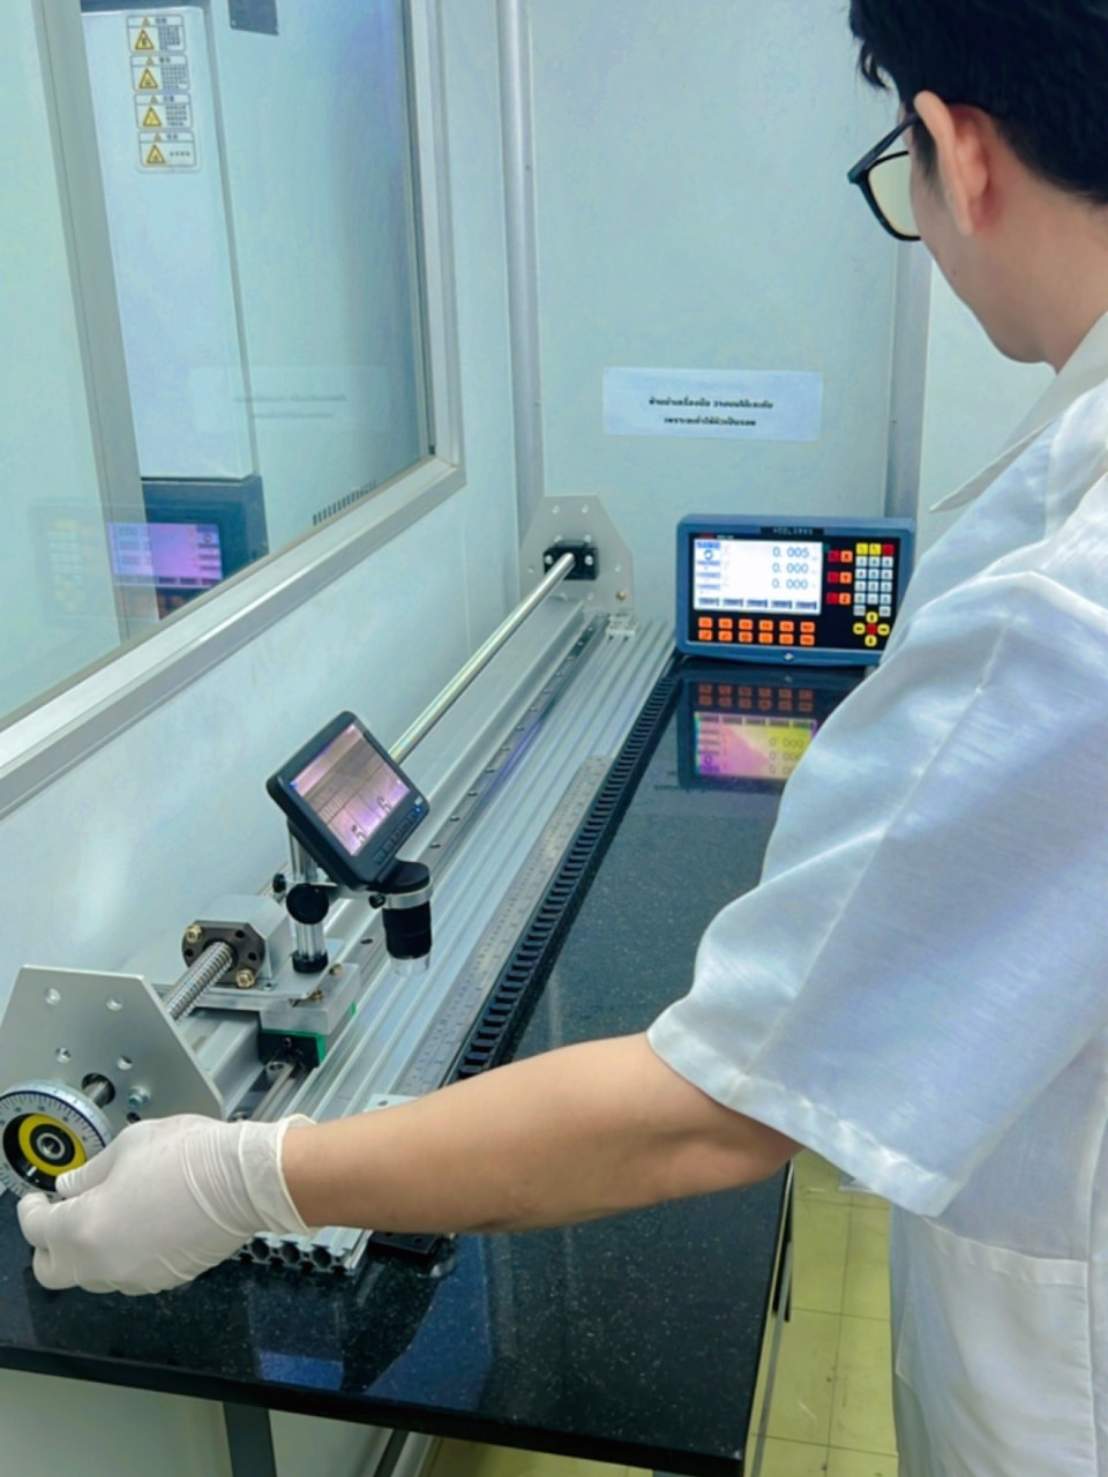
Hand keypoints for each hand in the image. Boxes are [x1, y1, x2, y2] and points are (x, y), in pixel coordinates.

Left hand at [18, 1114, 314, 1295]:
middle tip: (62, 1216)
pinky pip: (128, 1273)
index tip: (37, 1197)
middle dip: (49, 1244)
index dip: (32, 1209)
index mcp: (84, 1229)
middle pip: (52, 1270)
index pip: (36, 1229)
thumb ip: (90, 1173)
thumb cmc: (185, 1155)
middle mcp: (102, 1264)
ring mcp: (134, 1278)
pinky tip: (144, 1225)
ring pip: (92, 1275)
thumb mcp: (128, 1146)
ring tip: (108, 1216)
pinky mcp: (165, 1281)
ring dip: (88, 1251)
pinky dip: (123, 1254)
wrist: (243, 1182)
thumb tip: (69, 1189)